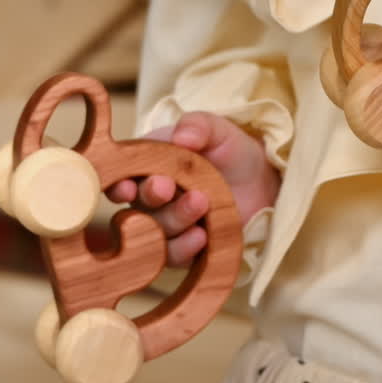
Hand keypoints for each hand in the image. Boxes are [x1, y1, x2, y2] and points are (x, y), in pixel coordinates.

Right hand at [106, 112, 279, 266]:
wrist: (263, 182)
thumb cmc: (232, 151)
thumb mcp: (219, 131)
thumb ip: (199, 127)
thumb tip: (182, 135)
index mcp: (148, 165)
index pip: (120, 177)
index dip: (118, 184)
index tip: (126, 187)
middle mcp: (150, 198)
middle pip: (138, 205)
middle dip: (150, 196)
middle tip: (167, 187)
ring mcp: (167, 225)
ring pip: (156, 231)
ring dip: (175, 218)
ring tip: (201, 203)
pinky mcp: (185, 248)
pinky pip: (174, 255)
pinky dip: (185, 246)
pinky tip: (201, 236)